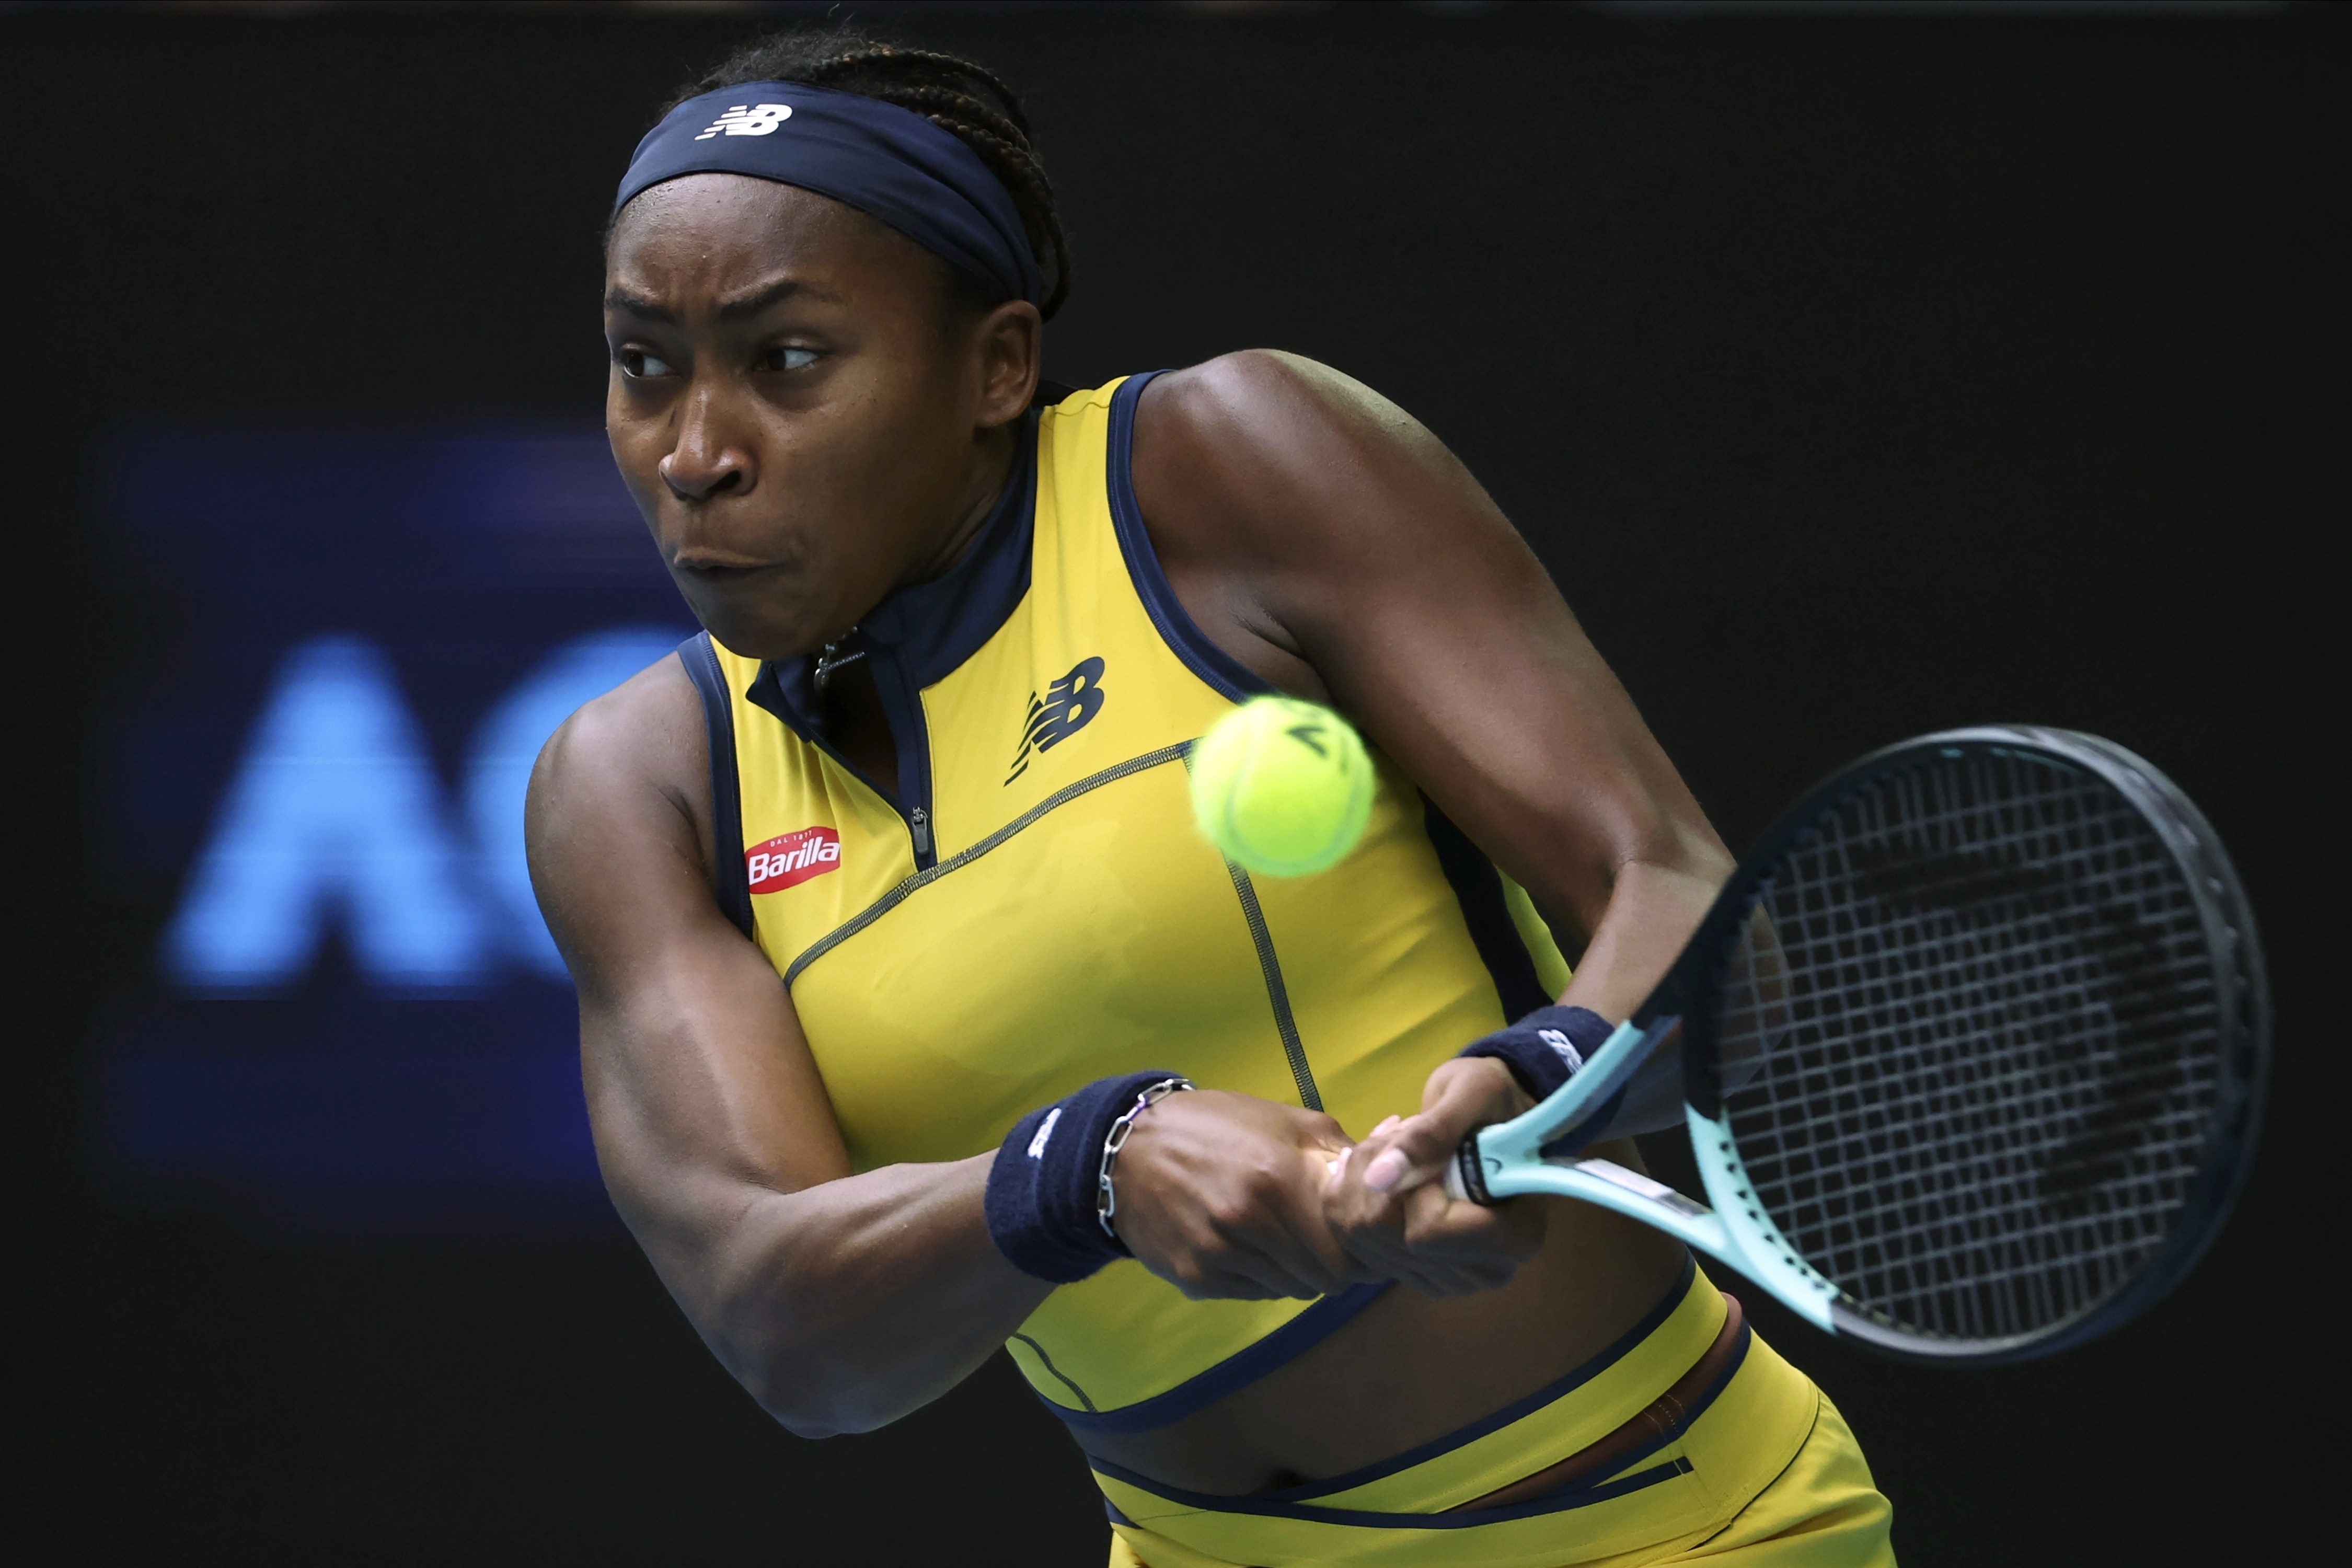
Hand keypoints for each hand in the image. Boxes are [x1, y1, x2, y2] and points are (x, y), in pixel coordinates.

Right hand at [1108, 1089, 1375, 1301]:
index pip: (1349, 1250)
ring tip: (1286, 1238)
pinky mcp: (1197, 1279)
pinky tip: (1251, 1246)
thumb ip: (1339, 1150)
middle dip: (1338, 1264)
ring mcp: (1220, 1256)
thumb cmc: (1217, 1127)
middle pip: (1326, 1278)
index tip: (1364, 1239)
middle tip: (1330, 1242)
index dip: (1365, 1250)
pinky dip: (1265, 1277)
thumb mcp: (1283, 1120)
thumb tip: (1394, 1161)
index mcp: (1279, 1179)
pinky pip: (1255, 1294)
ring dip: (1301, 1272)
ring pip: (1293, 1290)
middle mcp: (1250, 1223)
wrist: (1128, 1149)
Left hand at [1322, 1056, 1545, 1295]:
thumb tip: (1380, 1179)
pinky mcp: (1415, 1271)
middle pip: (1387, 1239)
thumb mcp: (1472, 1094)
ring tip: (1393, 1144)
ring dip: (1362, 1178)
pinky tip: (1373, 1165)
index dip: (1413, 1187)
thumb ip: (1432, 1136)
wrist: (1491, 1113)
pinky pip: (1352, 1238)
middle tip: (1403, 1132)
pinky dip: (1351, 1192)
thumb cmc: (1496, 1097)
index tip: (1432, 1147)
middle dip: (1378, 1175)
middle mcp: (1485, 1270)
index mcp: (1515, 1236)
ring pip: (1361, 1238)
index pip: (1427, 1233)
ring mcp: (1448, 1277)